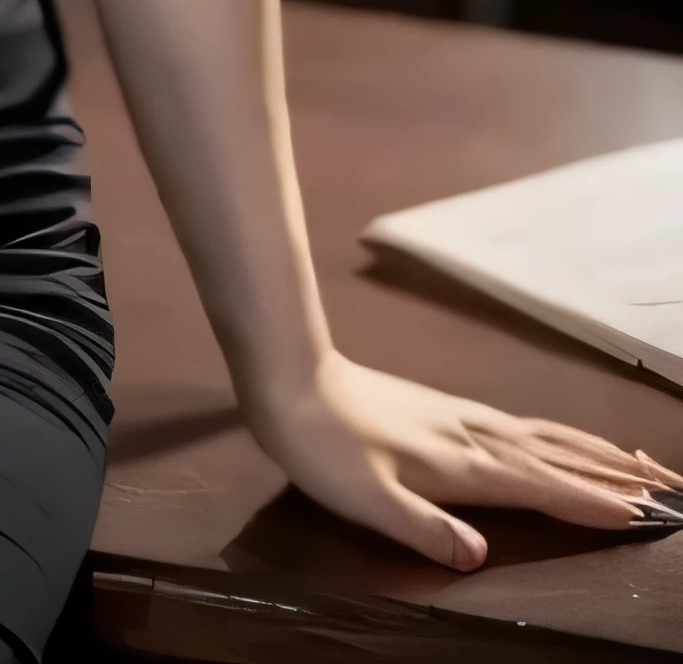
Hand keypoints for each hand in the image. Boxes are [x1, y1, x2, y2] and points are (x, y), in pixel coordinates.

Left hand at [250, 350, 682, 567]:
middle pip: (558, 457)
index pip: (543, 487)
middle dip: (613, 474)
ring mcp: (460, 418)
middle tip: (666, 487)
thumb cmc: (322, 445)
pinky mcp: (445, 409)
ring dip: (592, 451)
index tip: (645, 514)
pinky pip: (520, 425)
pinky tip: (555, 440)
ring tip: (635, 461)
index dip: (593, 503)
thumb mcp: (366, 499)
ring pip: (544, 436)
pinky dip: (555, 436)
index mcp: (463, 464)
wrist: (289, 377)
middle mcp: (473, 436)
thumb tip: (478, 556)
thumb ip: (423, 527)